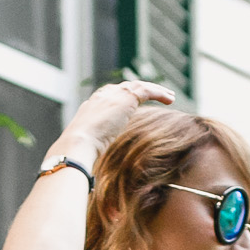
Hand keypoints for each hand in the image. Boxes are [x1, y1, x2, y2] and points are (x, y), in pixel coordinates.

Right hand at [60, 80, 174, 159]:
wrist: (79, 142)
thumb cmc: (81, 151)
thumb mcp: (89, 145)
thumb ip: (95, 145)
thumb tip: (94, 162)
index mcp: (94, 104)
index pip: (113, 96)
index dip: (126, 98)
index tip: (136, 103)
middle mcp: (104, 95)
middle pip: (128, 88)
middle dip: (143, 90)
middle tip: (157, 95)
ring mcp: (115, 94)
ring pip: (140, 86)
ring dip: (156, 90)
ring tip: (170, 97)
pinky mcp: (126, 97)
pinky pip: (147, 91)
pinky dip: (159, 93)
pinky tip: (170, 100)